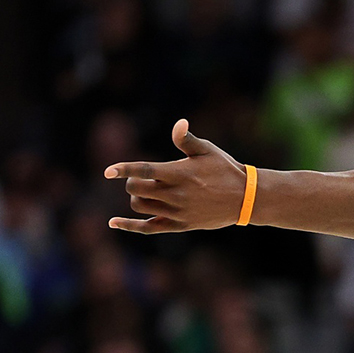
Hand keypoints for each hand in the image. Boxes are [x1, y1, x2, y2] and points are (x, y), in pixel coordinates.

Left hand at [105, 119, 246, 233]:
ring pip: (140, 206)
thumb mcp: (208, 151)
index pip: (145, 170)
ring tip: (145, 192)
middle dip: (132, 182)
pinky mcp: (180, 225)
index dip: (124, 169)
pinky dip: (129, 226)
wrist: (245, 198)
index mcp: (180, 173)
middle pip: (137, 189)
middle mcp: (177, 194)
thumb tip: (178, 124)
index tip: (108, 171)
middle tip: (140, 179)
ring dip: (136, 197)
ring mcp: (178, 211)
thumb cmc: (225, 169)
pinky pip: (148, 228)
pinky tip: (113, 223)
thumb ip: (187, 139)